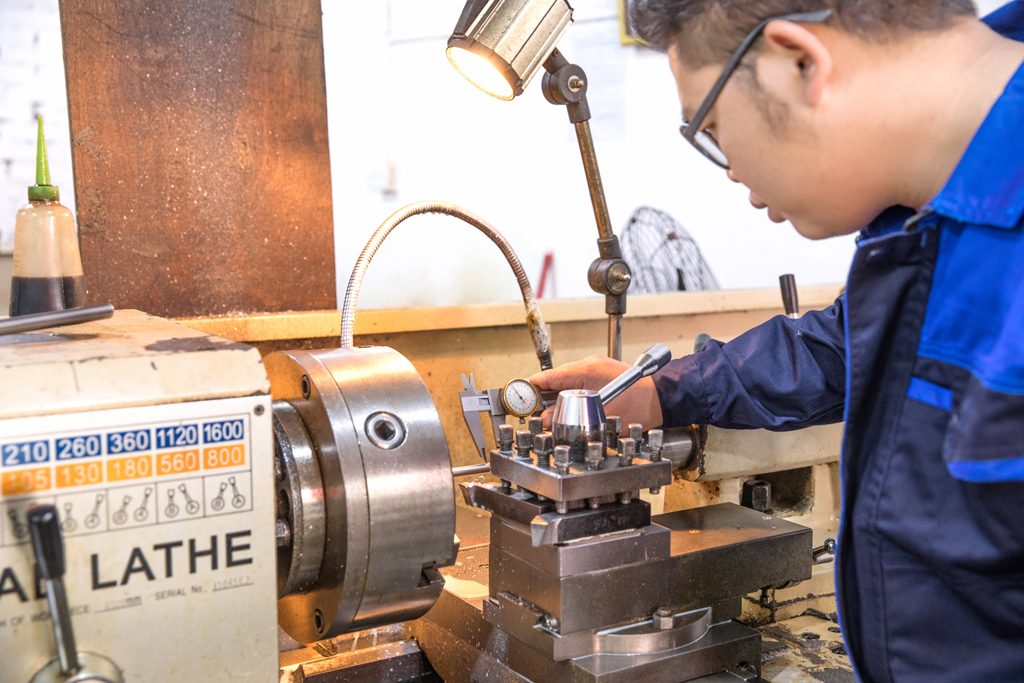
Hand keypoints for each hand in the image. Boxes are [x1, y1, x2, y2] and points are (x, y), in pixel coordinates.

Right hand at [529, 355, 663, 433]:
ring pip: (564, 383)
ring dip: (556, 399)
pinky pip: (576, 383)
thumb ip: (569, 417)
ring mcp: (594, 368)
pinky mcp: (600, 374)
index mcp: (584, 369)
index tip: (519, 404)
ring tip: (553, 416)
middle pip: (552, 380)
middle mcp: (587, 365)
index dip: (529, 391)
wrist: (663, 398)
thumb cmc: (640, 404)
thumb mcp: (599, 414)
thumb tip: (546, 420)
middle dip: (542, 399)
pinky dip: (569, 395)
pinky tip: (569, 409)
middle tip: (536, 416)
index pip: (545, 377)